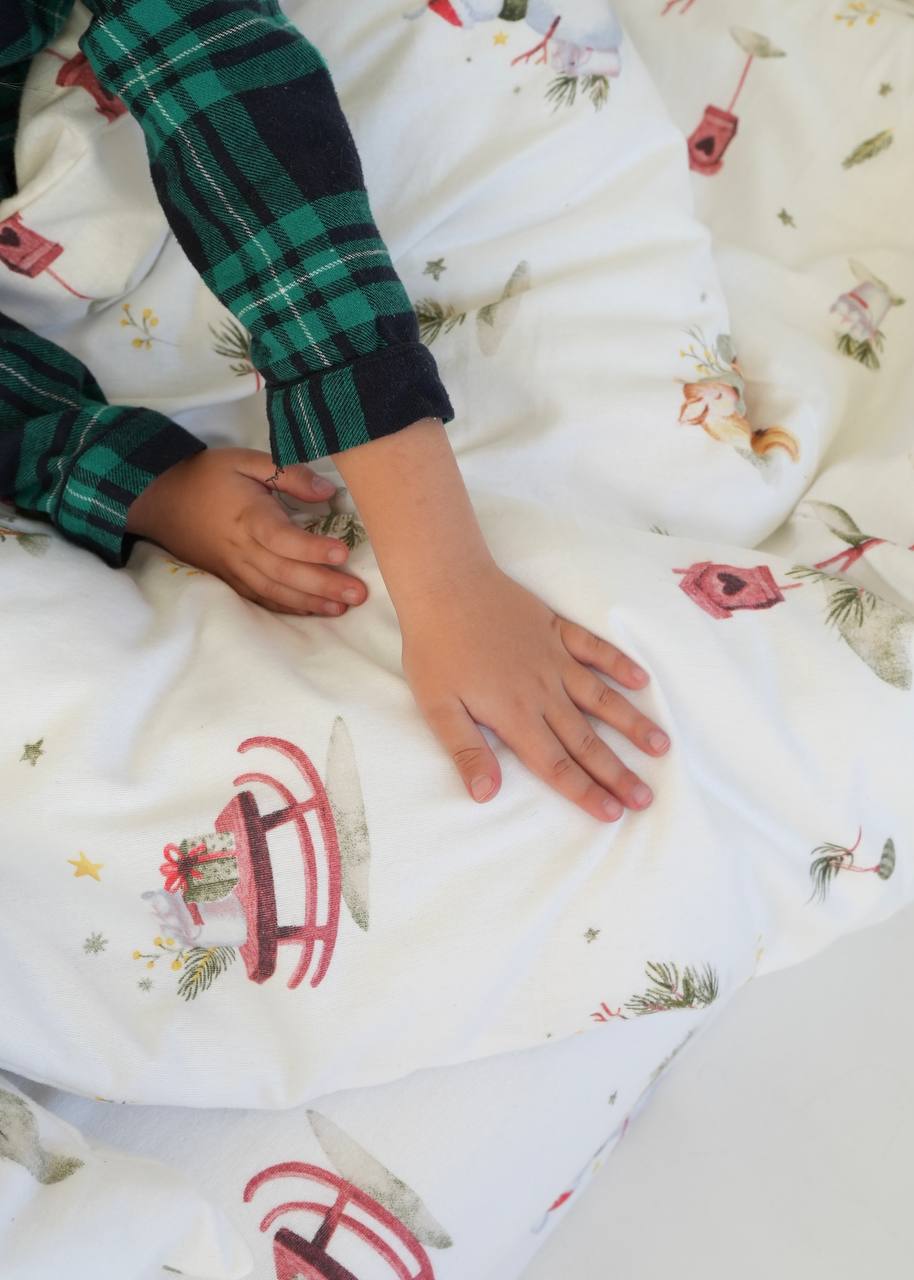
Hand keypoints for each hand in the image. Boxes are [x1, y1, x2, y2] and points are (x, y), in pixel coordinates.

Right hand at [125, 447, 367, 615]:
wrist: (159, 498)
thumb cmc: (207, 475)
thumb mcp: (246, 460)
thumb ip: (288, 474)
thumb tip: (327, 492)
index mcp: (248, 516)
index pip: (283, 538)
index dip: (312, 549)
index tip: (342, 553)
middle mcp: (242, 548)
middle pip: (285, 572)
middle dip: (323, 585)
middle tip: (358, 593)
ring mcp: (234, 567)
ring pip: (275, 591)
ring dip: (310, 602)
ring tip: (343, 607)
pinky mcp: (229, 578)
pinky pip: (261, 598)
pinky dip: (288, 607)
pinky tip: (313, 611)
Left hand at [399, 563, 669, 821]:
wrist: (445, 585)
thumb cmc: (434, 649)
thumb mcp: (437, 707)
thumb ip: (466, 750)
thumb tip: (486, 795)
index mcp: (514, 715)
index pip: (556, 764)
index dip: (584, 792)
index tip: (612, 813)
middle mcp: (543, 692)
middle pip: (586, 740)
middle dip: (617, 773)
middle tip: (646, 798)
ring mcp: (554, 658)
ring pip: (601, 698)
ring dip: (632, 723)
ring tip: (661, 746)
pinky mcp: (556, 629)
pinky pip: (595, 650)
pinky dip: (619, 664)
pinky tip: (641, 679)